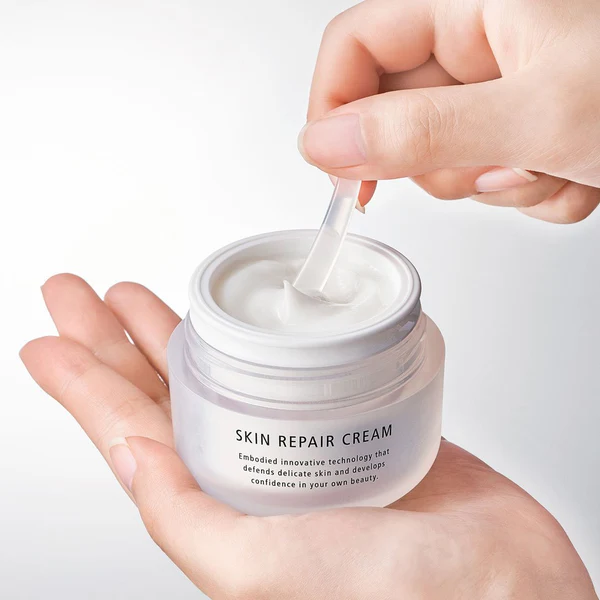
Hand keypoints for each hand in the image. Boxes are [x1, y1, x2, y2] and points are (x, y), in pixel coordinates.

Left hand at [21, 274, 596, 598]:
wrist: (497, 579)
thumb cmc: (392, 594)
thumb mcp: (255, 568)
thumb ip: (182, 515)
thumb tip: (123, 457)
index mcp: (216, 504)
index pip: (129, 431)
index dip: (82, 385)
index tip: (49, 340)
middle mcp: (246, 468)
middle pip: (160, 390)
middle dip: (112, 339)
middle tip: (78, 293)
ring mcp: (293, 438)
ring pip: (216, 369)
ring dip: (172, 328)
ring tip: (134, 293)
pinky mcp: (343, 415)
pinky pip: (282, 365)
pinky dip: (253, 336)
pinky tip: (235, 316)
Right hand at [298, 0, 599, 223]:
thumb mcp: (537, 113)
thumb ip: (421, 132)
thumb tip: (328, 144)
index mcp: (471, 3)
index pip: (353, 48)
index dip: (334, 111)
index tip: (341, 173)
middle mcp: (480, 43)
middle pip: (396, 116)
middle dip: (442, 163)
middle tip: (492, 164)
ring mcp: (500, 90)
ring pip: (444, 159)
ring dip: (496, 184)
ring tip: (552, 165)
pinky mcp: (521, 127)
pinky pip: (489, 178)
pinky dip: (528, 192)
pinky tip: (573, 172)